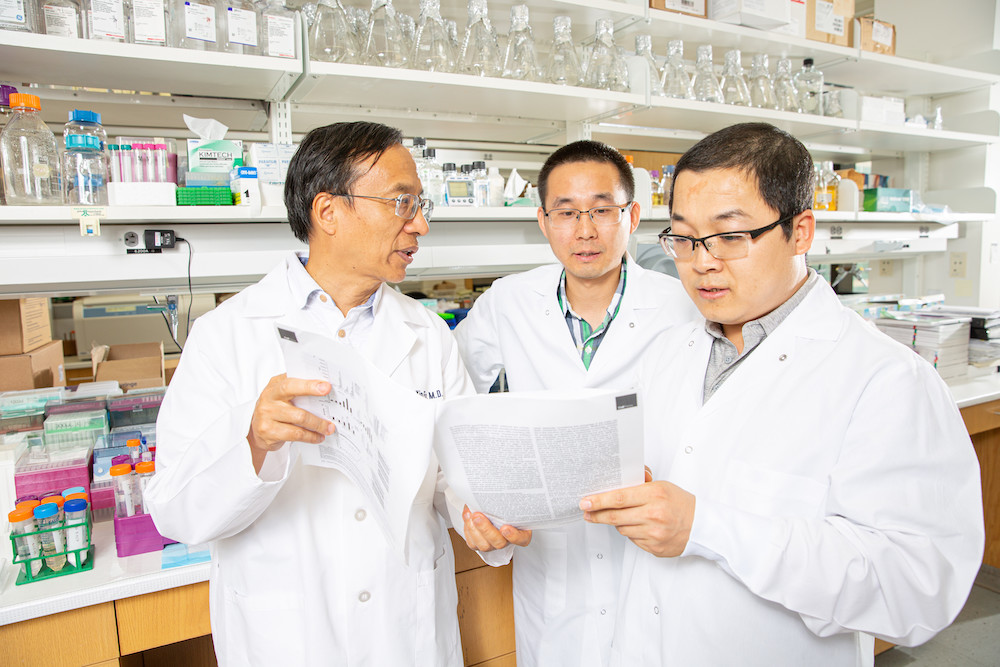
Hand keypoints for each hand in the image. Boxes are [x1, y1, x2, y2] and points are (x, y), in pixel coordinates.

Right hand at [247, 374, 335, 471]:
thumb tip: (324, 389)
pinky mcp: (268, 432)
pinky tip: (318, 437)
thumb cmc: (276, 410)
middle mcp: (268, 397)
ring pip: (299, 418)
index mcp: (274, 385)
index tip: (326, 386)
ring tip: (329, 428)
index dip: (309, 384)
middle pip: (293, 395)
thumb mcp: (283, 396)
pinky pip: (295, 434)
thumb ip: (298, 390)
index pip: (291, 381)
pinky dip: (310, 436)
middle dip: (313, 397)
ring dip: (318, 424)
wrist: (257, 431)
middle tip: (332, 408)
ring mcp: (266, 415)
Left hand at [462, 506, 531, 550]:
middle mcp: (506, 540)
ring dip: (474, 529)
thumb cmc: (502, 505)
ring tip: (470, 515)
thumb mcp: (510, 501)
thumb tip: (503, 483)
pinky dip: (468, 528)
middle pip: (499, 542)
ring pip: (484, 545)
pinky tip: (467, 516)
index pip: (522, 539)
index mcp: (520, 532)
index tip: (505, 528)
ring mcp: (492, 544)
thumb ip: (507, 499)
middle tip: (478, 516)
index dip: (514, 536)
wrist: (490, 507)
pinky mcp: (479, 544)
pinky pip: (472, 542)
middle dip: (486, 530)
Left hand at [580, 481, 694, 557]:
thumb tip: (616, 483)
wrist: (701, 525)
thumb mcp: (662, 486)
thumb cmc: (680, 503)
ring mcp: (654, 533)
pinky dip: (632, 532)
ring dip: (617, 523)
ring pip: (622, 529)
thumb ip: (639, 485)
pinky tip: (639, 526)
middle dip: (597, 514)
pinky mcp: (654, 548)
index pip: (619, 498)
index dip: (599, 500)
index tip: (585, 501)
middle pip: (615, 517)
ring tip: (624, 516)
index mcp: (655, 495)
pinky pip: (633, 539)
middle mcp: (654, 515)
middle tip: (586, 512)